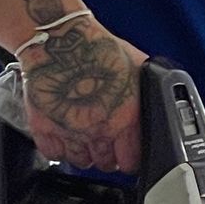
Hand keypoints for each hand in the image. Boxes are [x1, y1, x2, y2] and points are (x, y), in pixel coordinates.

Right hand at [21, 19, 145, 174]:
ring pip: (81, 162)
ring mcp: (71, 133)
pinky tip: (64, 135)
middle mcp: (99, 130)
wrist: (57, 39)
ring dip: (84, 153)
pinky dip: (58, 148)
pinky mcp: (45, 129)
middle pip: (106, 164)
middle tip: (105, 141)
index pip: (132, 159)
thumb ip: (147, 89)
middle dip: (108, 155)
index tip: (127, 152)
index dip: (130, 157)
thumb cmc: (94, 46)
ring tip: (85, 138)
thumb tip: (159, 98)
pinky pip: (54, 154)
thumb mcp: (136, 65)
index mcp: (126, 118)